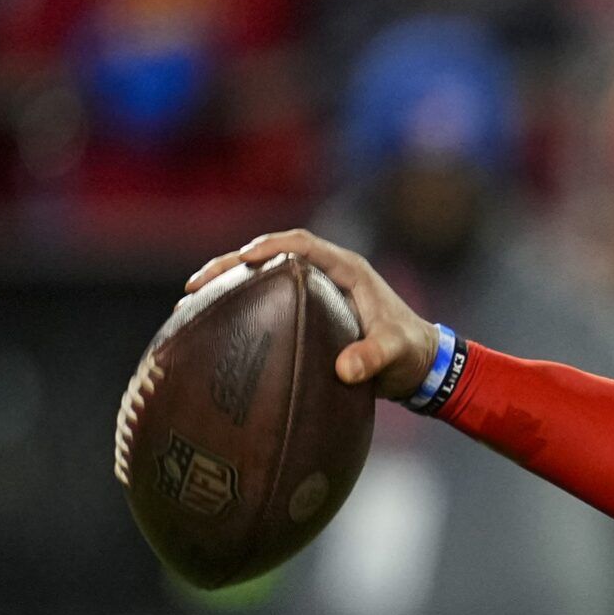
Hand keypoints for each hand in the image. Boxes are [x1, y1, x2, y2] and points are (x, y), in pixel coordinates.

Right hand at [185, 229, 439, 400]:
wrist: (421, 364)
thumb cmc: (411, 352)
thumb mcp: (395, 353)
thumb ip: (374, 358)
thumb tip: (344, 369)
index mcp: (347, 270)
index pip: (302, 244)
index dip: (270, 246)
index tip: (242, 259)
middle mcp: (329, 274)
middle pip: (272, 256)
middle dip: (232, 264)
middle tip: (196, 285)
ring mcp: (317, 291)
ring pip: (265, 277)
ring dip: (230, 283)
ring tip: (192, 300)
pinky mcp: (309, 311)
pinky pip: (269, 299)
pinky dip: (242, 304)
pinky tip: (215, 323)